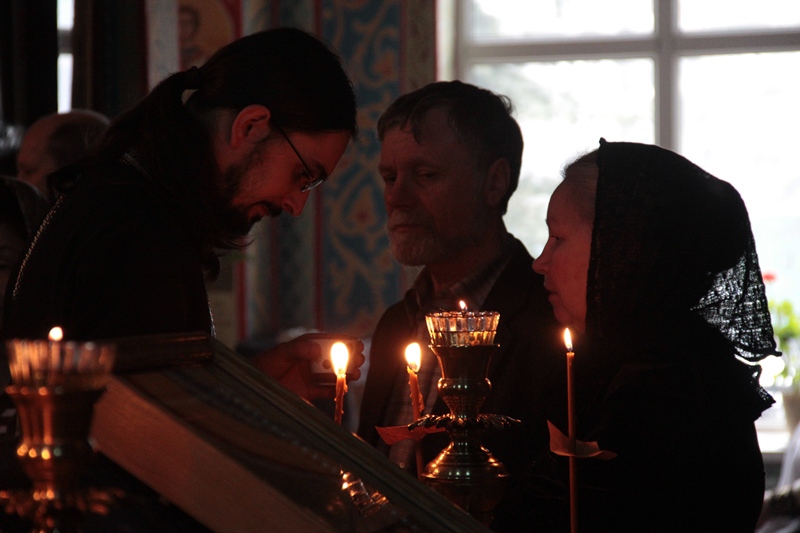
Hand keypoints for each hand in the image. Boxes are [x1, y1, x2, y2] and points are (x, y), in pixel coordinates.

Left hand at [250, 334, 364, 400]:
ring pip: (334, 375)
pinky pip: (326, 391)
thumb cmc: (265, 364)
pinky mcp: (309, 392)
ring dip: (347, 374)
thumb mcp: (281, 353)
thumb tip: (317, 349)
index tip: (356, 343)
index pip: (329, 342)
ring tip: (356, 373)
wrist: (252, 386)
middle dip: (350, 358)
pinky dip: (336, 390)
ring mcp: (312, 377)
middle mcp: (312, 361)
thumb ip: (298, 349)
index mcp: (307, 347)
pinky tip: (343, 388)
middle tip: (360, 359)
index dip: (344, 342)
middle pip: (335, 359)